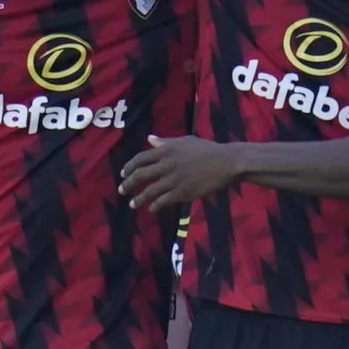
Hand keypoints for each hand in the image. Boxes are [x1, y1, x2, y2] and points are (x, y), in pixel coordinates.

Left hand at [120, 135, 242, 209]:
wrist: (226, 162)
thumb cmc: (207, 150)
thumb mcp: (185, 141)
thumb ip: (166, 142)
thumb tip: (150, 139)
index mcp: (166, 150)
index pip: (140, 158)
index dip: (129, 167)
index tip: (123, 173)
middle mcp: (167, 164)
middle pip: (141, 175)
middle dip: (128, 184)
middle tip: (122, 190)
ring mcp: (174, 179)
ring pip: (150, 191)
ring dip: (139, 199)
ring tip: (132, 204)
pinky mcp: (183, 192)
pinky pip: (164, 201)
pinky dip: (156, 206)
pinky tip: (152, 209)